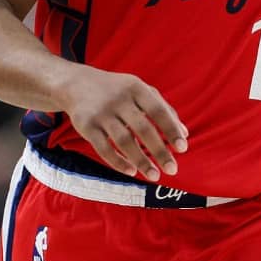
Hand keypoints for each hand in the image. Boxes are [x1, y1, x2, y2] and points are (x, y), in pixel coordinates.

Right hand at [58, 65, 188, 181]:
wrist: (76, 84)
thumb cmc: (117, 90)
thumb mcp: (140, 90)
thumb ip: (164, 109)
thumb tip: (185, 134)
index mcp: (136, 88)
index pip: (158, 110)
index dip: (171, 129)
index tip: (182, 149)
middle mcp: (119, 99)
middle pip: (143, 128)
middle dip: (159, 151)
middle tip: (172, 169)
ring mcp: (101, 113)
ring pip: (124, 141)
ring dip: (141, 161)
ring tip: (154, 176)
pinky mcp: (86, 126)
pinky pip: (103, 148)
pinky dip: (118, 162)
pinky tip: (131, 172)